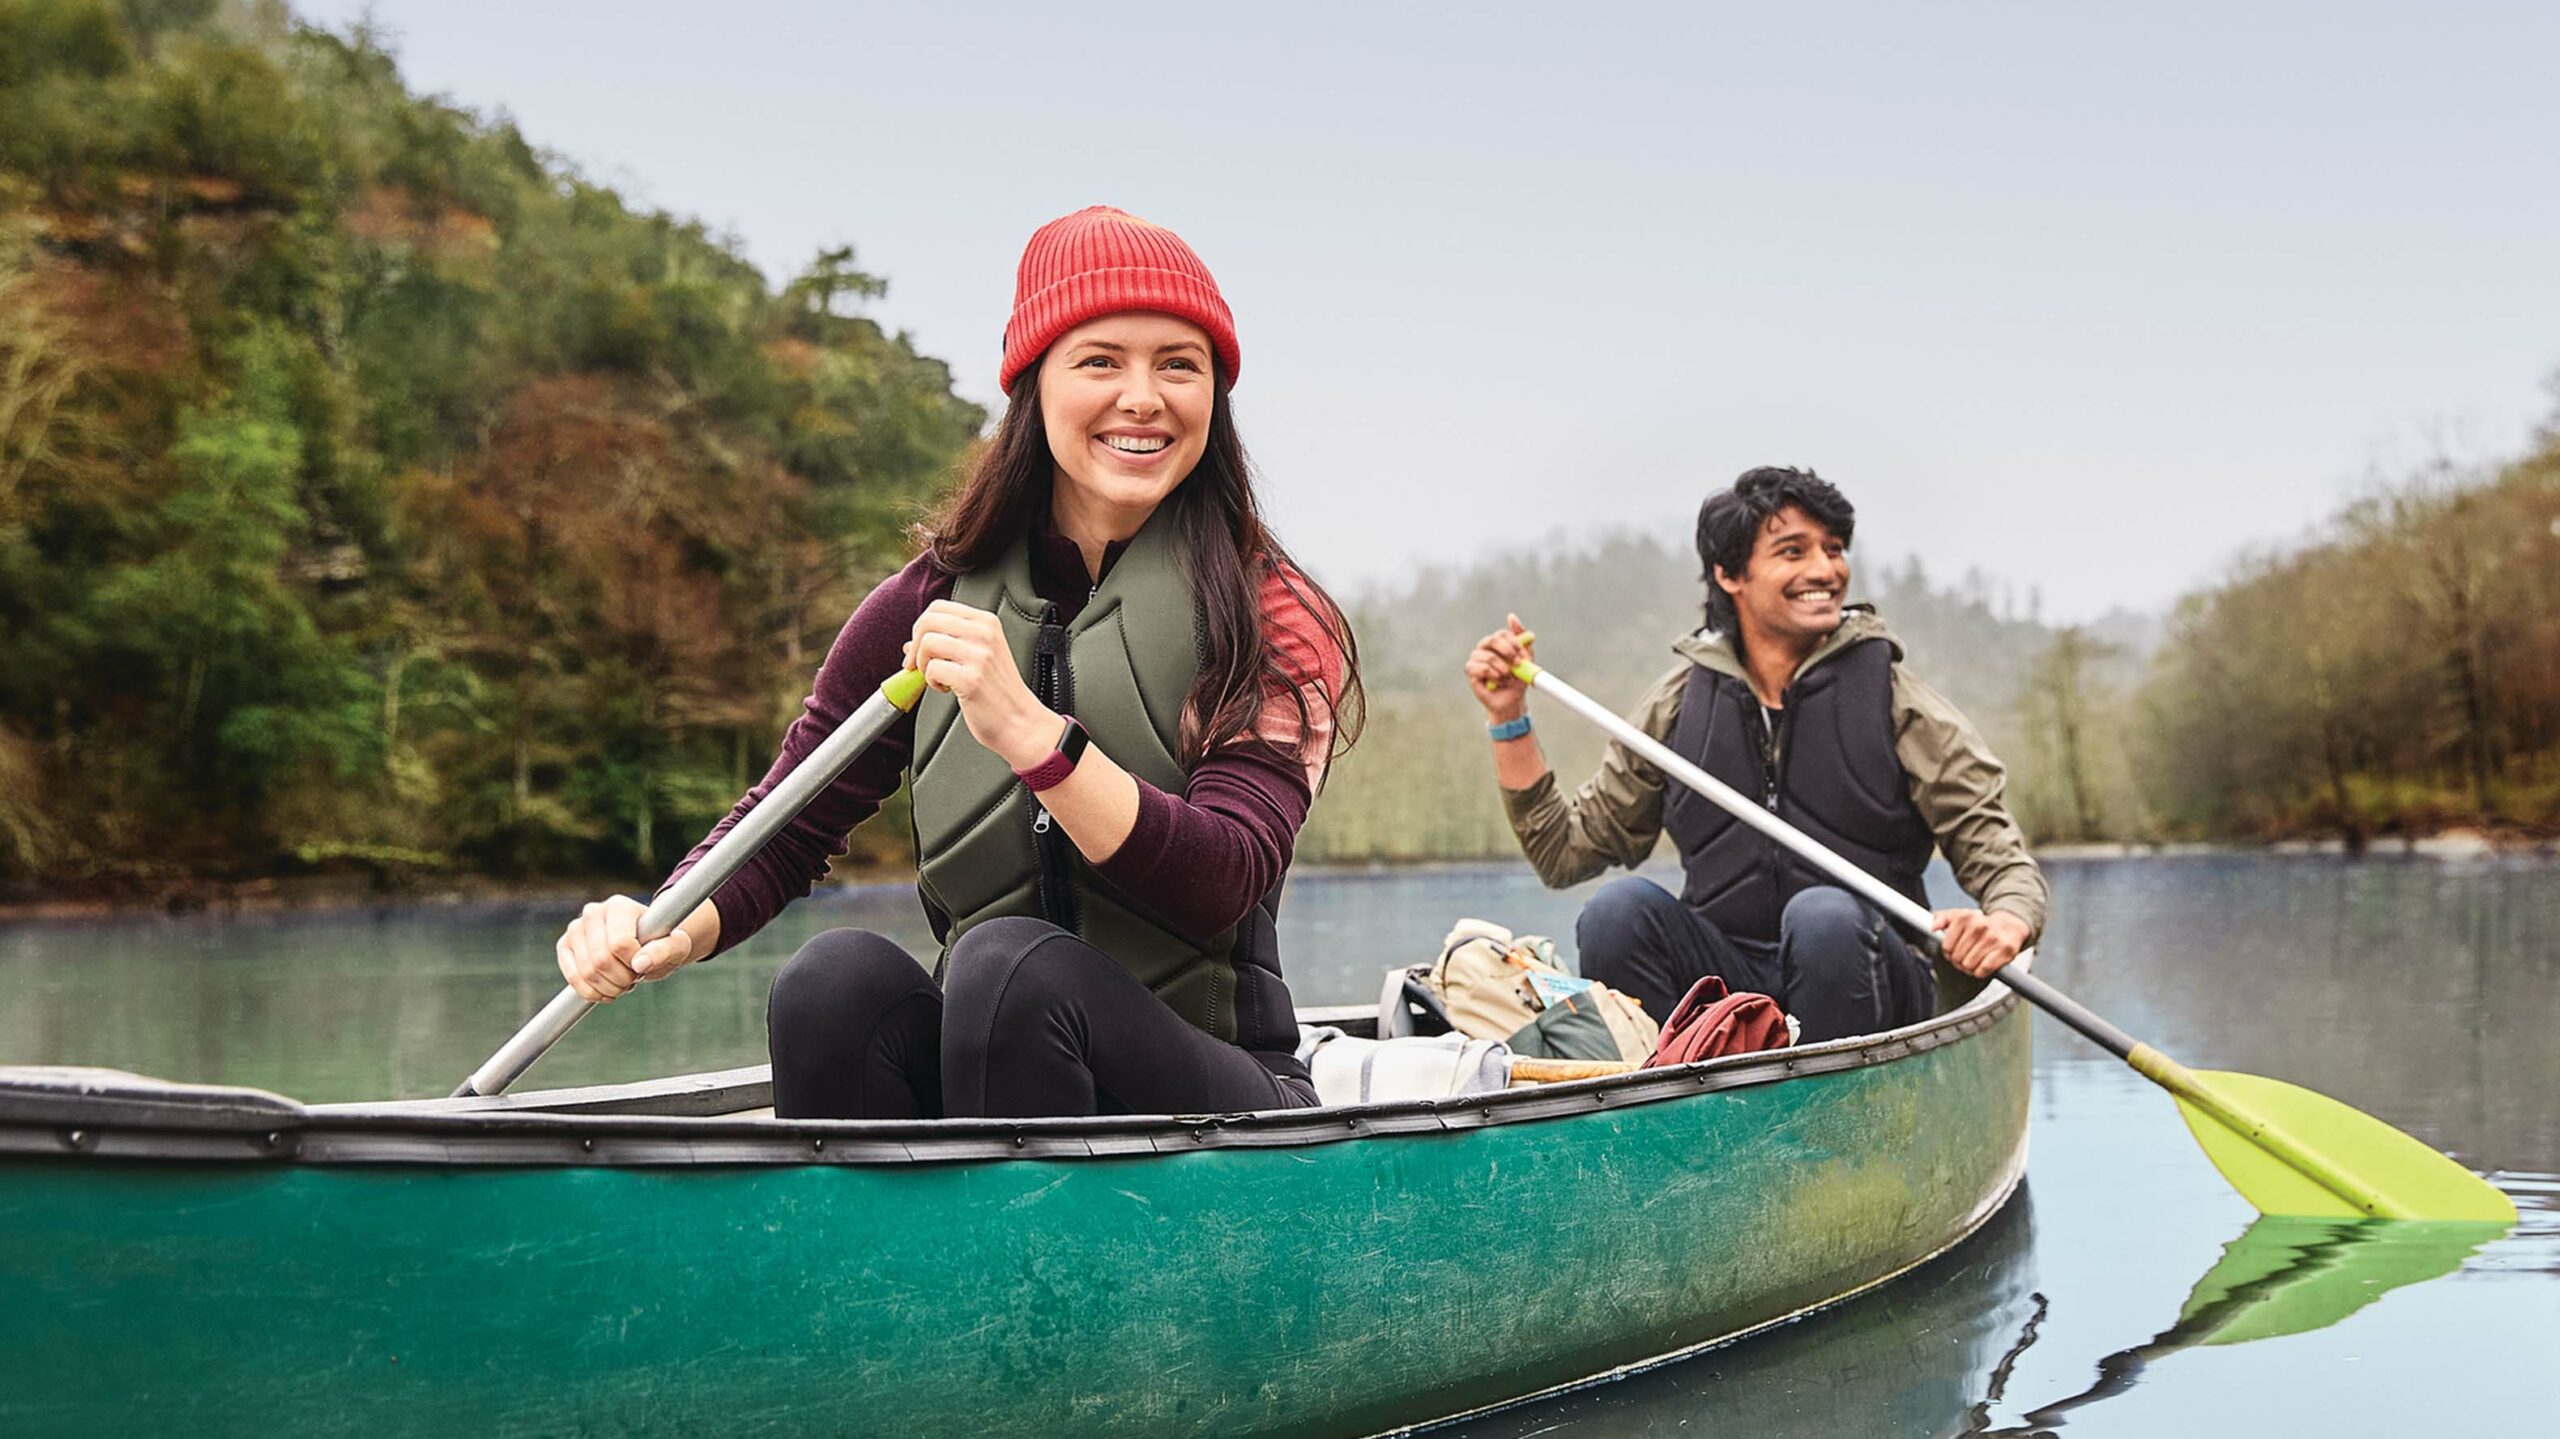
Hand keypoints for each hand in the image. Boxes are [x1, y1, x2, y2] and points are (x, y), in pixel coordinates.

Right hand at [556, 895, 698, 1002]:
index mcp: (619, 906)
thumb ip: (664, 951)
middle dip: (623, 979)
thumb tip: (640, 963)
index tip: (644, 964)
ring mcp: (575, 929)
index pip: (620, 944)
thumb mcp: (676, 947)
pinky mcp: (565, 946)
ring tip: (624, 981)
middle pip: (601, 960)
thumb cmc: (662, 944)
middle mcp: (592, 912)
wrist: (646, 947)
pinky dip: (591, 992)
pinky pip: (572, 978)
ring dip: (610, 988)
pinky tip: (607, 991)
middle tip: (635, 977)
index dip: (634, 964)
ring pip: (587, 972)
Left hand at [906, 600, 1056, 767]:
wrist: (1020, 721)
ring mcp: (979, 655)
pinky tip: (946, 689)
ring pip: (927, 643)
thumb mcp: (981, 656)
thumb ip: (949, 643)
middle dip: (916, 645)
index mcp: (986, 622)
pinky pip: (932, 670)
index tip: (920, 646)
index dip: (921, 626)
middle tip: (918, 665)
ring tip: (937, 677)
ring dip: (922, 664)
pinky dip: (931, 682)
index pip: (939, 607)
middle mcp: (984, 634)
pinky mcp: (971, 679)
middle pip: (929, 621)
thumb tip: (911, 643)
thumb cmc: (1000, 692)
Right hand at [1464, 613, 1534, 721]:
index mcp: (1498, 642)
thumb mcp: (1526, 658)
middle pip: (1492, 640)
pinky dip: (1492, 675)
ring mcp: (1476, 658)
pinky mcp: (1470, 671)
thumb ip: (1521, 639)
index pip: (1502, 634)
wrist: (1511, 700)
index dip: (1513, 643)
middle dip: (1507, 652)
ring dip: (1502, 669)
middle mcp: (1484, 647)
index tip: (1522, 655)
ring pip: (1488, 656)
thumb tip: (1511, 616)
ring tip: (1508, 678)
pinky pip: (1480, 668)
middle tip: (1517, 664)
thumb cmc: (1518, 678)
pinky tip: (1497, 681)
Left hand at [1931, 908, 2031, 977]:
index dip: (1948, 953)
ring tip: (1973, 961)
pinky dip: (1980, 972)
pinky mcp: (2005, 951)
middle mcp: (1979, 926)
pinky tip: (1982, 965)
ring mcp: (1993, 939)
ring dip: (1969, 968)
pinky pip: (1983, 970)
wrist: (2008, 926)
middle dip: (1959, 961)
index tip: (1954, 951)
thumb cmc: (1980, 924)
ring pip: (1968, 965)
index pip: (1946, 946)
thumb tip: (1933, 927)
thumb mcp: (1958, 916)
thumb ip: (1942, 918)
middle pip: (1957, 958)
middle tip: (1965, 957)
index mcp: (1965, 918)